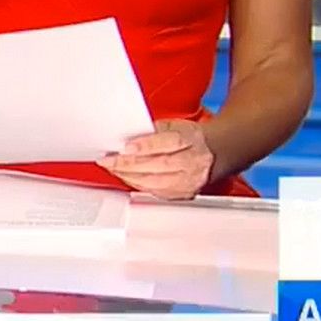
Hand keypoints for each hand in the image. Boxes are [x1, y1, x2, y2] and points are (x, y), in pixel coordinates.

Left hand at [98, 119, 215, 199]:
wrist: (211, 154)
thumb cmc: (189, 138)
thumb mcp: (173, 125)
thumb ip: (152, 130)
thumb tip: (126, 137)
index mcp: (191, 140)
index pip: (168, 144)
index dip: (145, 146)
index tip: (125, 147)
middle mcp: (192, 163)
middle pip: (158, 165)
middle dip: (129, 164)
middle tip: (108, 160)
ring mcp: (189, 182)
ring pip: (155, 182)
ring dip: (129, 176)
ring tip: (112, 168)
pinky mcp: (182, 195)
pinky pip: (155, 192)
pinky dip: (137, 184)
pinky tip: (125, 177)